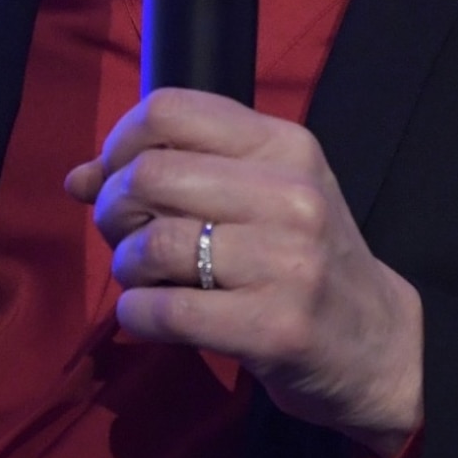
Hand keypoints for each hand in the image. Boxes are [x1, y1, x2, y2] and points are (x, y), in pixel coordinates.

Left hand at [64, 88, 423, 457]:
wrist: (379, 346)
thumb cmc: (302, 261)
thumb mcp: (259, 196)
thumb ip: (175, 172)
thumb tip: (79, 177)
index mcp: (286, 146)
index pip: (170, 110)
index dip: (120, 142)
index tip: (117, 176)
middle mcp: (293, 195)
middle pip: (150, 176)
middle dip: (114, 210)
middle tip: (124, 236)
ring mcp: (289, 263)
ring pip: (155, 244)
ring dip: (126, 265)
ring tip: (143, 277)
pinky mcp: (276, 328)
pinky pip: (166, 311)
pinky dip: (137, 313)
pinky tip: (148, 315)